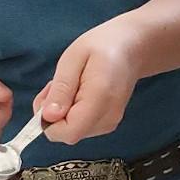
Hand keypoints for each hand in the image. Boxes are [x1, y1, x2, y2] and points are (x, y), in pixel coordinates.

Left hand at [34, 19, 143, 144]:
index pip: (68, 132)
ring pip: (72, 131)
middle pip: (68, 134)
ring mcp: (110, 123)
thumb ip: (62, 89)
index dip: (49, 121)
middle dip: (53, 114)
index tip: (49, 93)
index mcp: (100, 99)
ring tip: (71, 85)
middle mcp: (108, 118)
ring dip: (61, 112)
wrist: (131, 48)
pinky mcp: (108, 123)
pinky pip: (80, 127)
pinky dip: (71, 113)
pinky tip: (77, 92)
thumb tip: (48, 117)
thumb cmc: (102, 46)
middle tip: (57, 83)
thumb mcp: (74, 58)